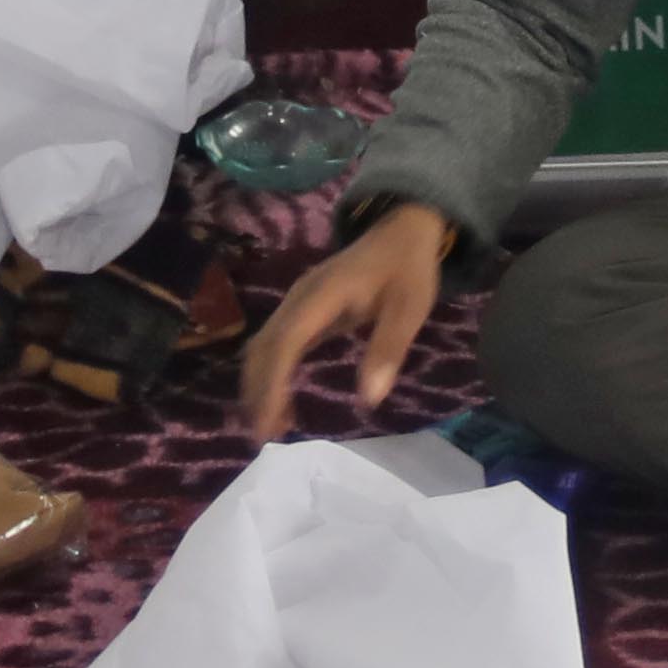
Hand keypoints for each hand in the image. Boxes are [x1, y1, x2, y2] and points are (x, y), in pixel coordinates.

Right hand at [242, 202, 455, 443]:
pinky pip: (276, 345)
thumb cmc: (407, 269)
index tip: (271, 422)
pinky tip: (282, 404)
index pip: (285, 342)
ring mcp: (296, 303)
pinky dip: (271, 375)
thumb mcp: (409, 308)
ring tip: (270, 429)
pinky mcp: (302, 311)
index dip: (272, 383)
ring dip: (259, 386)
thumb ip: (388, 349)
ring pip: (263, 347)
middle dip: (257, 392)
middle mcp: (298, 298)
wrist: (402, 230)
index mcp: (321, 296)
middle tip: (262, 438)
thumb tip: (370, 399)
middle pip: (263, 347)